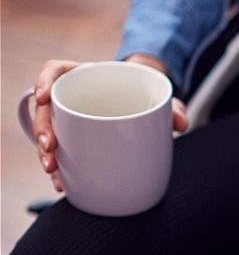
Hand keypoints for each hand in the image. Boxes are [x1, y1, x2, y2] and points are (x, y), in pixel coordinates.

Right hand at [29, 54, 187, 191]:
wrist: (146, 106)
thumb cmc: (147, 96)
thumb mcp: (162, 98)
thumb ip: (173, 108)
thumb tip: (180, 123)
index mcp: (87, 76)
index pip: (56, 69)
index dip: (44, 80)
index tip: (43, 97)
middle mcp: (73, 95)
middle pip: (46, 107)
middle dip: (43, 128)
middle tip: (50, 149)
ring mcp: (71, 117)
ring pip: (49, 132)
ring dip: (45, 153)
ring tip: (53, 171)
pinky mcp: (74, 138)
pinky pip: (61, 151)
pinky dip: (61, 169)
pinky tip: (63, 184)